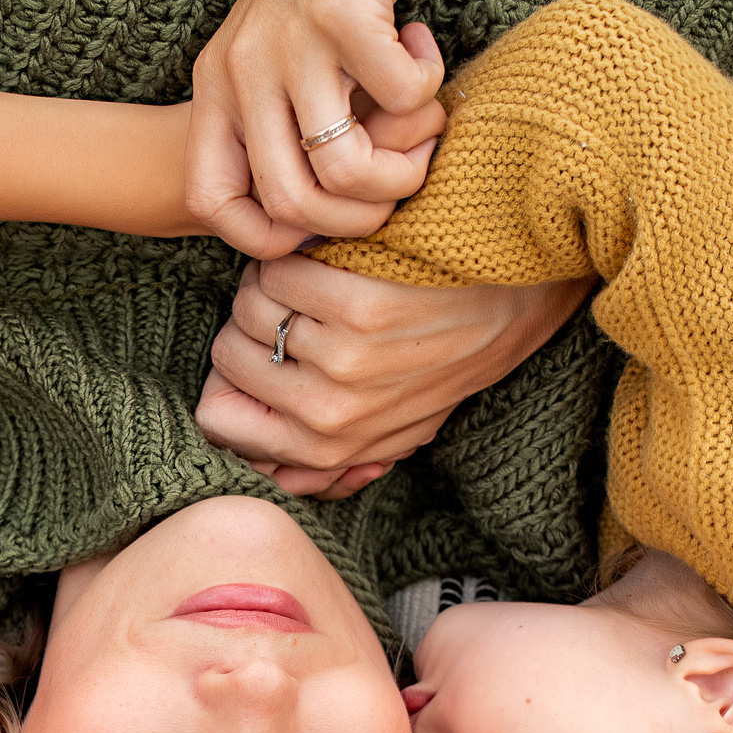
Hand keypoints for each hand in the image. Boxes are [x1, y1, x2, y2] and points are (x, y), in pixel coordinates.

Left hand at [186, 0, 447, 258]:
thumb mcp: (281, 59)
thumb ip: (286, 126)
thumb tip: (325, 215)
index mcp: (217, 90)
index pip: (212, 203)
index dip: (268, 240)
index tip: (322, 223)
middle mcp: (241, 71)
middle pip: (292, 206)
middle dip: (360, 220)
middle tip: (399, 179)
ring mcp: (288, 43)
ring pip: (342, 173)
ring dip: (402, 171)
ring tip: (421, 128)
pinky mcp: (340, 12)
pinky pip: (398, 99)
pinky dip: (427, 91)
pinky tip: (423, 51)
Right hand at [198, 255, 593, 496]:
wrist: (514, 297)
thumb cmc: (449, 356)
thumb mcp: (395, 428)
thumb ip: (332, 458)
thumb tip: (276, 475)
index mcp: (330, 448)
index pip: (218, 421)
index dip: (232, 380)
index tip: (263, 354)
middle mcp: (332, 415)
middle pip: (228, 356)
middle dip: (252, 325)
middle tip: (295, 307)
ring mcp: (346, 363)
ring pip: (248, 310)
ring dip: (273, 285)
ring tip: (316, 281)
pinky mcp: (361, 310)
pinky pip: (278, 275)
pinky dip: (297, 257)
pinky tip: (331, 257)